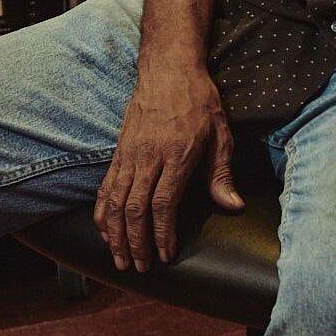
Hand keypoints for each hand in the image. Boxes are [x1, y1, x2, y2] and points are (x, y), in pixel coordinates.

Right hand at [94, 67, 243, 270]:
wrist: (169, 68)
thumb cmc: (199, 100)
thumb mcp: (220, 133)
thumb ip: (221, 173)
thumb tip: (232, 206)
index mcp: (176, 154)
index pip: (163, 203)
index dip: (162, 234)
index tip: (166, 254)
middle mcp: (148, 156)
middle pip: (135, 209)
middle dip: (135, 243)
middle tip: (140, 267)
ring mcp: (129, 154)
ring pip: (115, 201)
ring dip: (115, 234)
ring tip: (119, 259)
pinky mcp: (119, 150)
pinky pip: (106, 187)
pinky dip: (103, 212)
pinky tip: (105, 231)